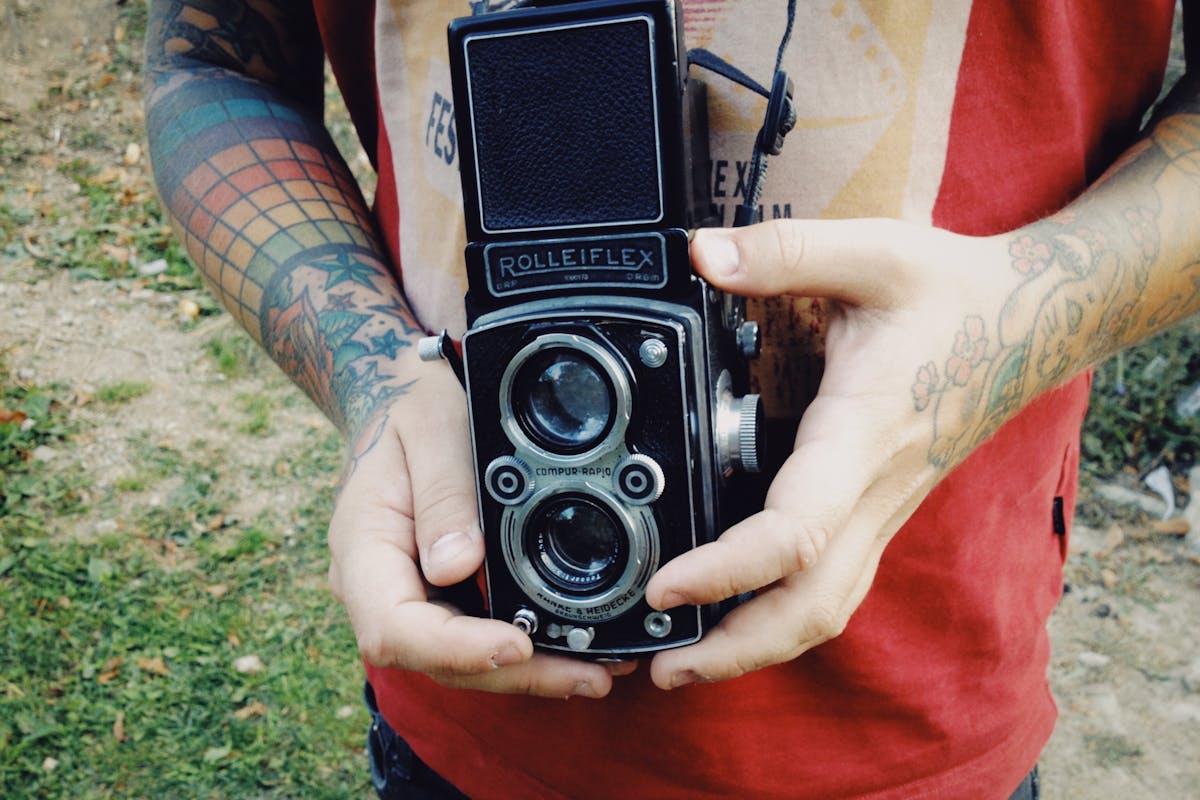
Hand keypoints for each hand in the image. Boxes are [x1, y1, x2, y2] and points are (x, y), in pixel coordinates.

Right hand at [327, 355, 631, 697]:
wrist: (401, 404)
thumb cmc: (414, 411)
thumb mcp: (431, 427)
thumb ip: (443, 492)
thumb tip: (457, 566)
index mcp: (363, 549)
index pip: (394, 627)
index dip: (456, 649)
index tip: (516, 646)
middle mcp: (378, 588)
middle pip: (434, 659)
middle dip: (511, 674)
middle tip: (589, 676)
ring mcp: (408, 597)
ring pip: (459, 660)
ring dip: (527, 674)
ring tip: (599, 671)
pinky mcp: (439, 597)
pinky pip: (475, 636)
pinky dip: (524, 651)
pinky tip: (575, 650)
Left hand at [646, 219, 1025, 688]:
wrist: (1031, 320)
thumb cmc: (952, 292)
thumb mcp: (871, 252)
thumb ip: (784, 252)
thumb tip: (700, 255)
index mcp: (861, 436)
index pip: (797, 531)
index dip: (729, 571)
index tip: (665, 587)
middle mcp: (874, 490)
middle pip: (812, 606)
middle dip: (736, 650)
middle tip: (660, 668)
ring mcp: (883, 509)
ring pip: (826, 609)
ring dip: (759, 647)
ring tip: (686, 663)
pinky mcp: (881, 509)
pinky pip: (836, 586)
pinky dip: (785, 618)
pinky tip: (740, 617)